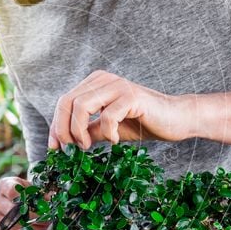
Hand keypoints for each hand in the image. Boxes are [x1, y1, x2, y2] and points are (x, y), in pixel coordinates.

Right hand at [0, 177, 48, 229]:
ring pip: (13, 228)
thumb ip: (43, 194)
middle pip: (12, 211)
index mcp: (6, 185)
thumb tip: (52, 199)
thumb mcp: (35, 189)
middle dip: (34, 218)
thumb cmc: (29, 195)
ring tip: (46, 229)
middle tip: (48, 220)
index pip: (11, 191)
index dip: (26, 198)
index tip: (41, 203)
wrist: (19, 207)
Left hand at [48, 70, 193, 149]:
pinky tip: (114, 140)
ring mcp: (117, 85)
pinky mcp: (131, 96)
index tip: (55, 149)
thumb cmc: (142, 123)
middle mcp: (103, 79)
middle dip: (64, 129)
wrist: (175, 120)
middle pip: (67, 102)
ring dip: (80, 131)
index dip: (55, 126)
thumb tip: (65, 143)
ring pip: (81, 106)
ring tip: (89, 146)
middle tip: (72, 149)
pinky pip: (107, 115)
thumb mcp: (108, 128)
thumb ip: (88, 131)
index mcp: (95, 83)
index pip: (64, 102)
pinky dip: (107, 133)